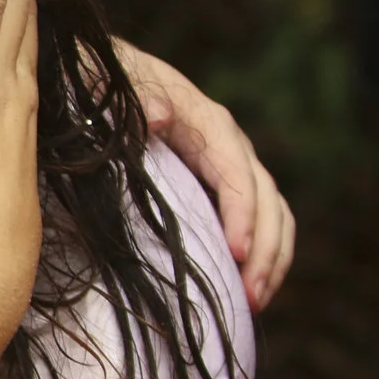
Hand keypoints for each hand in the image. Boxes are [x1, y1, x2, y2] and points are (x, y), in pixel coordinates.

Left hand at [115, 42, 296, 310]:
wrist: (104, 76)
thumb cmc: (106, 86)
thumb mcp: (114, 90)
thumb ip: (135, 101)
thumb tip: (156, 115)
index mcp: (206, 121)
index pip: (237, 173)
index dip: (242, 215)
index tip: (236, 254)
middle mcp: (227, 142)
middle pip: (266, 198)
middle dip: (265, 248)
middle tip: (252, 295)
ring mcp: (230, 163)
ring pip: (274, 212)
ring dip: (272, 258)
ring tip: (256, 301)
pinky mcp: (222, 183)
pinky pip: (259, 219)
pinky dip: (264, 253)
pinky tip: (250, 289)